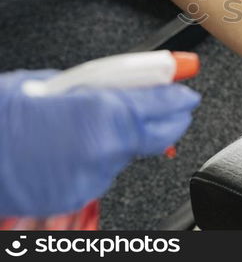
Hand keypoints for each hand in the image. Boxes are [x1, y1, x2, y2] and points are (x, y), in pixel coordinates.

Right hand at [0, 70, 199, 216]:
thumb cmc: (5, 113)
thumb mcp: (58, 83)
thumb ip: (102, 86)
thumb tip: (132, 82)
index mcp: (102, 114)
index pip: (161, 106)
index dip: (178, 99)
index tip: (187, 94)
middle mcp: (104, 150)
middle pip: (157, 136)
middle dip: (168, 120)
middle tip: (171, 106)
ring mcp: (92, 177)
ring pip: (129, 152)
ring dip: (128, 137)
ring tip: (96, 121)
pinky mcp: (78, 195)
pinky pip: (104, 170)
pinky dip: (103, 156)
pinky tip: (79, 144)